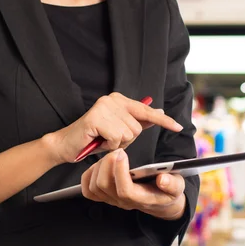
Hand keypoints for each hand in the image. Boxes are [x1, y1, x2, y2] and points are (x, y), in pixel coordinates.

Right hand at [45, 92, 182, 164]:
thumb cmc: (94, 139)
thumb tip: (159, 111)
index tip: (178, 127)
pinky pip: (117, 138)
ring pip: (129, 134)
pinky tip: (98, 141)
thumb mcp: (120, 131)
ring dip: (117, 144)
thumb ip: (139, 121)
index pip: (147, 110)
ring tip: (103, 140)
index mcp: (119, 100)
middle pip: (138, 127)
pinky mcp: (96, 117)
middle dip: (127, 140)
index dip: (163, 120)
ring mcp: (104, 107)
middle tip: (109, 139)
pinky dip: (109, 146)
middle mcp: (113, 99)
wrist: (66, 146)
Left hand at [81, 149, 186, 219]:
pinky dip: (89, 175)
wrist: (160, 200)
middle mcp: (124, 202)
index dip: (120, 172)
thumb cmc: (168, 190)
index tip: (122, 154)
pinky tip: (100, 164)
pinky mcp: (105, 196)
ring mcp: (113, 200)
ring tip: (112, 155)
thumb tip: (162, 179)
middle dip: (107, 165)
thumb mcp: (178, 186)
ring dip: (99, 167)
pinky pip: (88, 189)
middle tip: (117, 150)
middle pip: (105, 187)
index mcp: (142, 199)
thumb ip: (172, 184)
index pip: (125, 191)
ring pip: (95, 187)